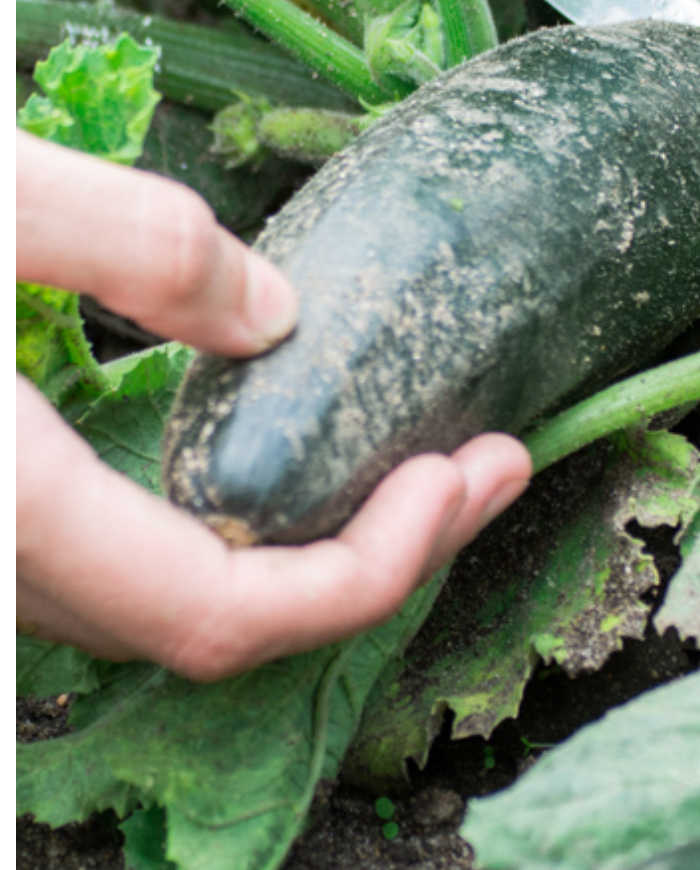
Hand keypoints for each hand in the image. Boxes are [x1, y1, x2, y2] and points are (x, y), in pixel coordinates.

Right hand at [15, 132, 527, 681]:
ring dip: (296, 556)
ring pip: (152, 606)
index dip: (368, 574)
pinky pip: (105, 563)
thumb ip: (121, 243)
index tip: (460, 479)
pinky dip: (212, 535)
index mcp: (7, 506)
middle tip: (482, 470)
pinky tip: (280, 461)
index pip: (221, 615)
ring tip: (416, 470)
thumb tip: (274, 311)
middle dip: (367, 560)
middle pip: (207, 626)